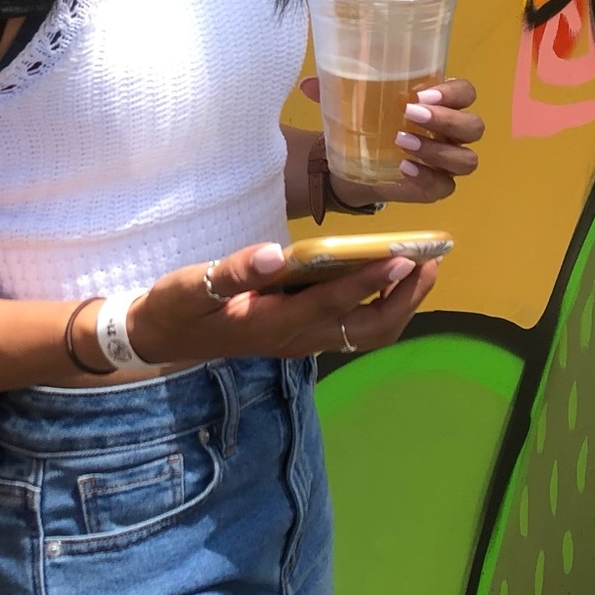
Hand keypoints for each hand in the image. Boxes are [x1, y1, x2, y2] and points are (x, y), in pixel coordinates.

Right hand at [129, 241, 437, 363]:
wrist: (164, 336)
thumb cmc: (179, 307)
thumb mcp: (195, 287)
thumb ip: (235, 271)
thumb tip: (276, 252)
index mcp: (274, 324)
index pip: (333, 304)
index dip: (371, 282)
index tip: (404, 256)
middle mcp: (298, 339)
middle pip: (368, 329)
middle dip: (405, 297)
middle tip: (431, 259)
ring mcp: (302, 342)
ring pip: (367, 333)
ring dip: (400, 304)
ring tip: (422, 267)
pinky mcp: (301, 336)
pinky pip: (355, 328)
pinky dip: (381, 306)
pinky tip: (387, 279)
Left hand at [299, 77, 484, 205]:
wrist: (346, 164)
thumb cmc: (360, 124)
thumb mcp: (349, 103)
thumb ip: (333, 90)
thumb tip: (307, 85)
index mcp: (440, 104)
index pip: (466, 93)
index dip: (454, 93)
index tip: (422, 93)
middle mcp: (451, 134)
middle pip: (473, 126)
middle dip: (446, 120)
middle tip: (410, 114)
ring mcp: (446, 163)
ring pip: (466, 159)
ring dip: (437, 150)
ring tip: (401, 142)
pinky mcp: (434, 188)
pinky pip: (445, 187)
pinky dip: (427, 178)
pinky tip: (404, 169)